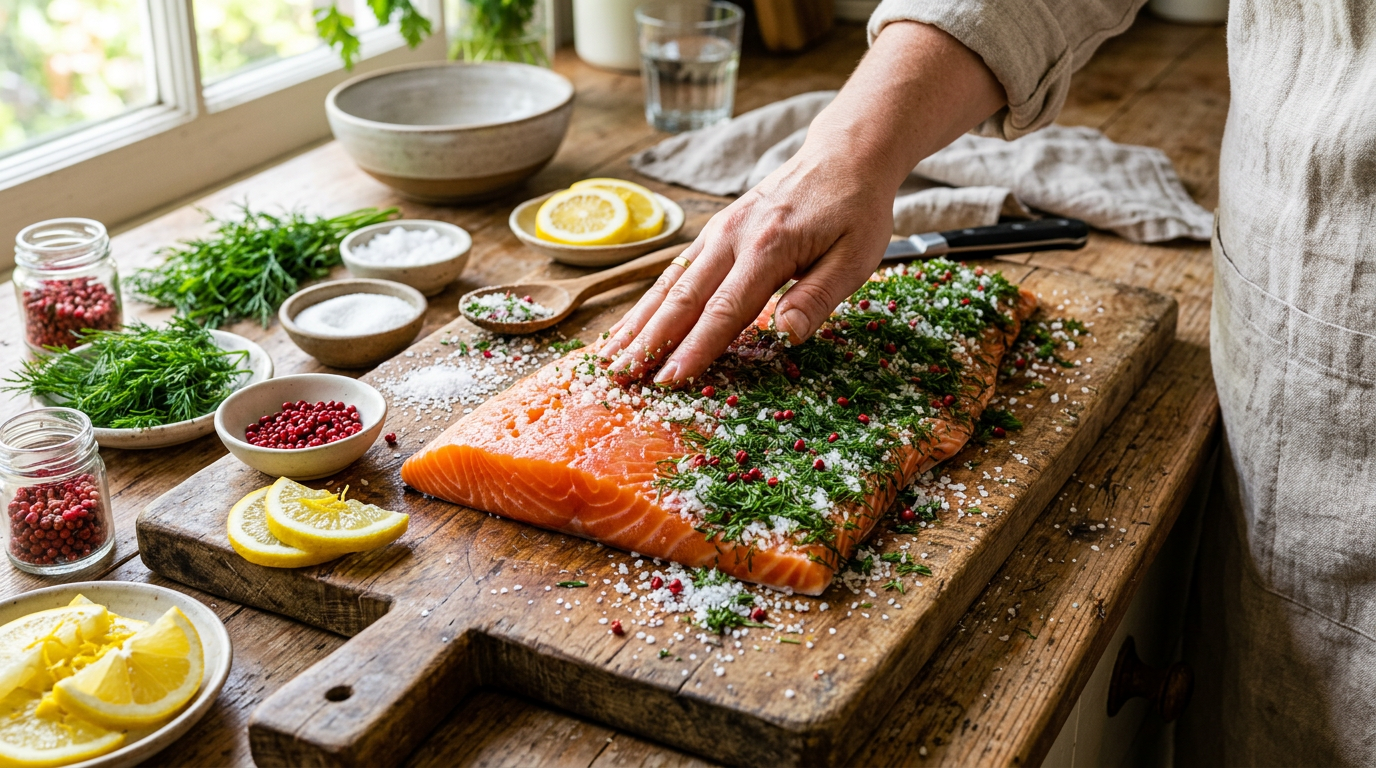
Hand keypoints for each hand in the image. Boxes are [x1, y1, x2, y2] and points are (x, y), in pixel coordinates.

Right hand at [602, 146, 895, 383]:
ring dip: (637, 323)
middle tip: (621, 378)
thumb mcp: (856, 257)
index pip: (724, 310)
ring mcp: (718, 231)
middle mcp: (733, 237)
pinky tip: (629, 324)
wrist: (844, 154)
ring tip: (609, 357)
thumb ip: (818, 297)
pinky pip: (674, 270)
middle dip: (649, 342)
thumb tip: (785, 336)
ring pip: (669, 283)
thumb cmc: (855, 210)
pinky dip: (648, 301)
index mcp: (769, 248)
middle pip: (683, 298)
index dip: (695, 349)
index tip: (669, 380)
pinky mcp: (714, 231)